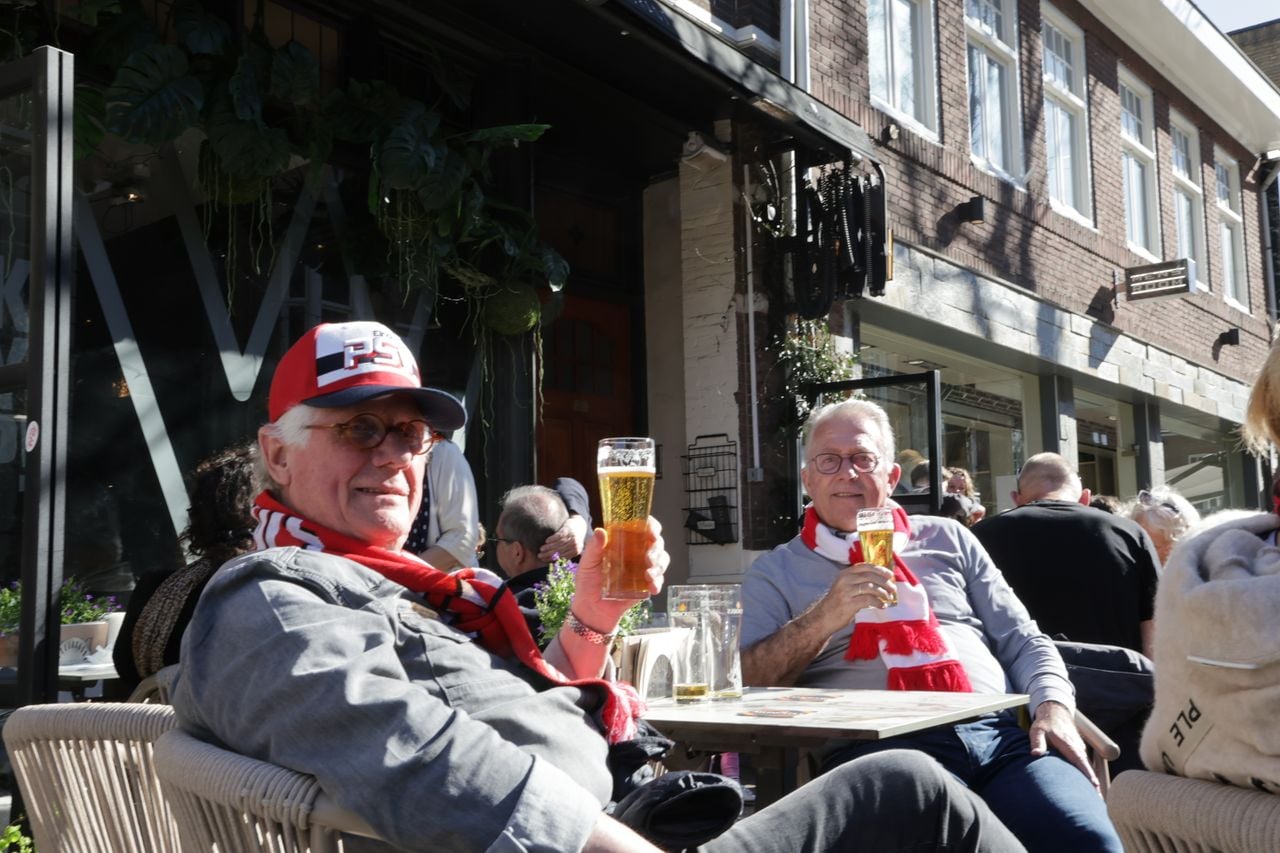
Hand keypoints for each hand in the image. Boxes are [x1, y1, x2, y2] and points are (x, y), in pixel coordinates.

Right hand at [538, 514, 589, 561]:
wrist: (579, 524)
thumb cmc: (573, 538)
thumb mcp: (572, 547)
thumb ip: (566, 553)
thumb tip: (553, 561)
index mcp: (576, 551)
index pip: (562, 557)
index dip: (552, 559)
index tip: (543, 560)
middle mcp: (575, 545)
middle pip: (559, 551)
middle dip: (548, 554)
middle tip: (540, 555)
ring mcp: (572, 537)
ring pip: (558, 544)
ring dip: (548, 547)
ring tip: (541, 549)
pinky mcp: (568, 530)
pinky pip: (559, 536)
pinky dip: (552, 539)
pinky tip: (546, 541)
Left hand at [570, 517, 667, 631]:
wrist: (591, 609)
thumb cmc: (587, 583)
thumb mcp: (587, 563)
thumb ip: (593, 548)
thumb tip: (600, 531)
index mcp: (622, 543)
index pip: (641, 528)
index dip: (651, 526)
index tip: (652, 531)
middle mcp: (635, 553)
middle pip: (656, 543)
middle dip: (657, 548)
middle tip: (649, 557)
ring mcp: (642, 569)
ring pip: (661, 560)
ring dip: (659, 564)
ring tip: (648, 573)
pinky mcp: (645, 585)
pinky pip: (658, 580)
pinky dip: (658, 582)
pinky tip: (652, 587)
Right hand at [815, 562, 895, 631]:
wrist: (823, 618)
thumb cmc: (838, 603)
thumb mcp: (845, 587)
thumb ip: (858, 581)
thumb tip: (881, 579)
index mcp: (844, 574)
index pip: (865, 566)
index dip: (880, 569)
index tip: (890, 575)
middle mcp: (844, 580)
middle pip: (870, 576)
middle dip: (884, 582)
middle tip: (893, 588)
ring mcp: (846, 592)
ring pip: (870, 587)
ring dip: (883, 592)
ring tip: (888, 598)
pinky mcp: (848, 603)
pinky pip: (868, 600)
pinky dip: (878, 603)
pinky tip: (882, 606)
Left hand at [1029, 700, 1099, 793]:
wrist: (1055, 712)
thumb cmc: (1045, 724)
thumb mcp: (1037, 731)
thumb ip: (1037, 742)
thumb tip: (1035, 754)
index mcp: (1069, 745)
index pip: (1080, 762)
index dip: (1088, 774)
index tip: (1095, 787)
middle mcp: (1078, 748)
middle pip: (1088, 768)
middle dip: (1093, 784)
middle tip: (1098, 800)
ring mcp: (1080, 749)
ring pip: (1087, 767)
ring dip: (1091, 781)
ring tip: (1095, 798)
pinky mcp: (1078, 751)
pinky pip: (1084, 764)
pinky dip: (1087, 774)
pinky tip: (1088, 787)